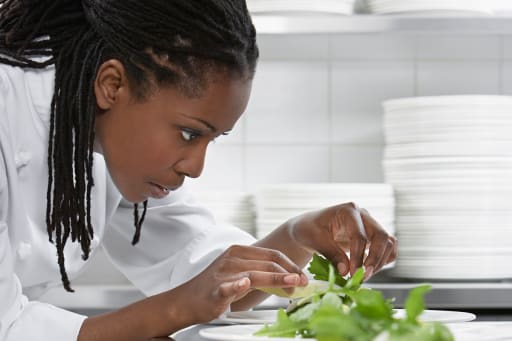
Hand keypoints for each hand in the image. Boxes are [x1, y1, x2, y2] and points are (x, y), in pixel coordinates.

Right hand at [177, 245, 307, 323]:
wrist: (186, 301)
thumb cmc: (214, 287)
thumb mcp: (239, 274)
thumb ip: (261, 273)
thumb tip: (288, 278)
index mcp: (239, 251)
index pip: (272, 254)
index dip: (291, 265)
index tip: (303, 276)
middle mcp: (232, 258)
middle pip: (268, 263)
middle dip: (290, 273)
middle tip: (304, 283)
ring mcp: (223, 273)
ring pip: (256, 273)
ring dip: (277, 279)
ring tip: (292, 284)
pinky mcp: (215, 289)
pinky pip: (228, 286)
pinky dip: (237, 285)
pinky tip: (244, 284)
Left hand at [291, 202, 396, 279]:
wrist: (308, 228)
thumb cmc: (309, 229)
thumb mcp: (315, 240)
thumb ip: (331, 254)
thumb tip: (346, 272)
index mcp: (348, 211)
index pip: (360, 236)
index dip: (358, 257)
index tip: (352, 274)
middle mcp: (363, 215)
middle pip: (382, 237)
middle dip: (375, 260)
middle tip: (363, 277)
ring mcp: (370, 225)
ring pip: (388, 243)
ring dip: (380, 262)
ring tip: (363, 276)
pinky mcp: (372, 236)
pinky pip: (387, 248)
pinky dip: (383, 261)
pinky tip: (368, 270)